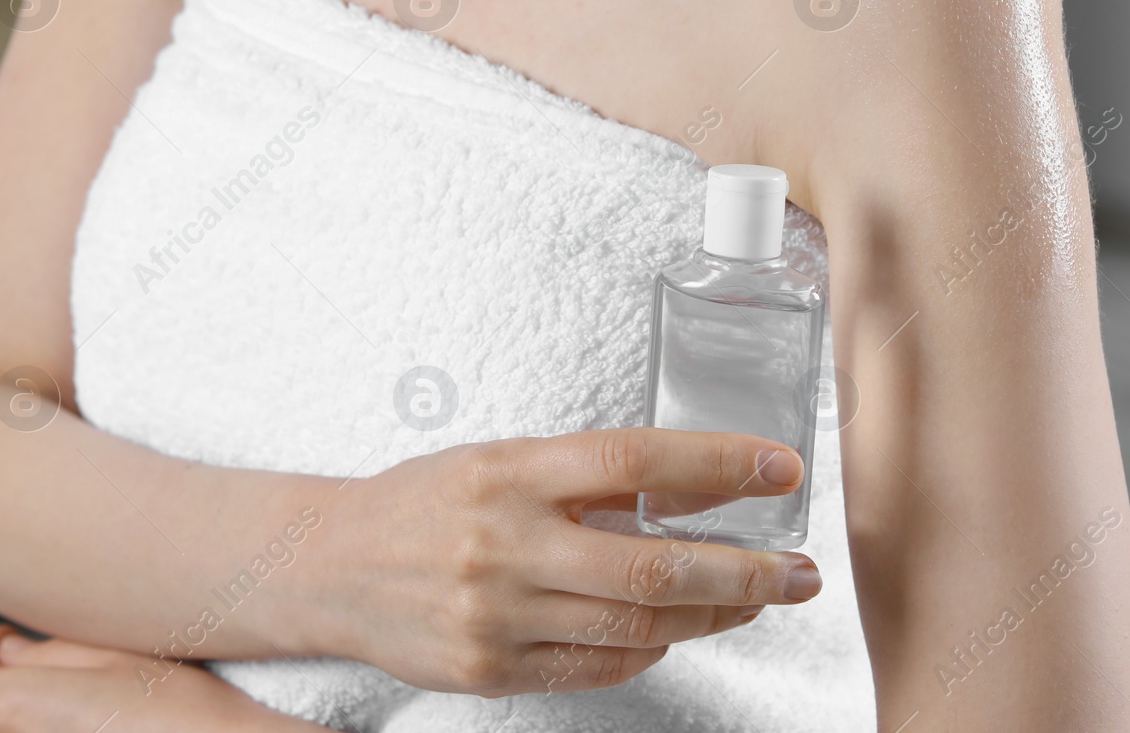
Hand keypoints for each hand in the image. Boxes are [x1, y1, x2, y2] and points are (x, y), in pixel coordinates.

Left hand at [0, 624, 318, 731]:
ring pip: (37, 726)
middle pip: (6, 706)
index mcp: (20, 706)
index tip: (18, 636)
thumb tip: (9, 650)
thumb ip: (51, 650)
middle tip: (94, 663)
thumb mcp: (120, 654)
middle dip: (38, 681)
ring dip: (61, 712)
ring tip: (121, 700)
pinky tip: (125, 726)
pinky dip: (83, 728)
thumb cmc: (183, 713)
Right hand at [306, 427, 820, 696]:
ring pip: (636, 628)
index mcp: (511, 472)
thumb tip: (694, 486)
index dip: (718, 464)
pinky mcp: (491, 670)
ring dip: (712, 617)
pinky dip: (650, 652)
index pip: (634, 461)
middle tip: (799, 572)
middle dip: (745, 573)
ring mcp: (497, 616)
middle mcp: (505, 543)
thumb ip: (585, 475)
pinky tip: (673, 633)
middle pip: (651, 567)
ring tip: (753, 599)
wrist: (330, 567)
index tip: (779, 467)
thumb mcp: (500, 460)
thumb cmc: (423, 502)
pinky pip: (596, 668)